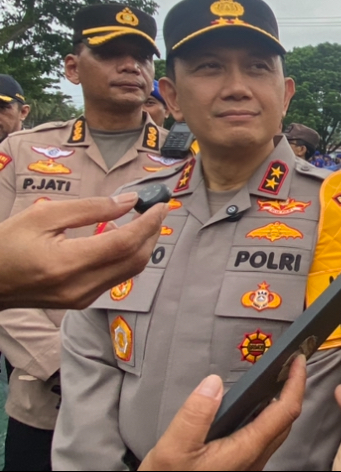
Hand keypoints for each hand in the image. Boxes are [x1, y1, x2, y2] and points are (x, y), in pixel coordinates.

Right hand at [0, 193, 167, 309]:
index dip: (148, 223)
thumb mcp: (43, 216)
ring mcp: (81, 298)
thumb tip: (129, 201)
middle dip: (151, 233)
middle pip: (134, 260)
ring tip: (142, 221)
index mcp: (67, 263)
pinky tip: (121, 238)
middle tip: (156, 210)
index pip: (123, 243)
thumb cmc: (6, 244)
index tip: (161, 205)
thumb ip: (90, 208)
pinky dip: (126, 257)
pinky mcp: (81, 302)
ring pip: (129, 271)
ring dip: (142, 245)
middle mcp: (79, 286)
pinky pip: (116, 278)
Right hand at [140, 355, 306, 470]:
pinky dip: (263, 417)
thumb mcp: (173, 449)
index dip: (296, 382)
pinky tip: (248, 409)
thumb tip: (214, 383)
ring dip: (279, 404)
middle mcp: (254, 459)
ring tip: (272, 380)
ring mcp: (248, 465)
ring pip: (274, 431)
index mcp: (246, 450)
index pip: (285, 411)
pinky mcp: (238, 468)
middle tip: (289, 365)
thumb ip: (195, 415)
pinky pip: (261, 438)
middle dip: (292, 390)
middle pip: (285, 420)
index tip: (298, 359)